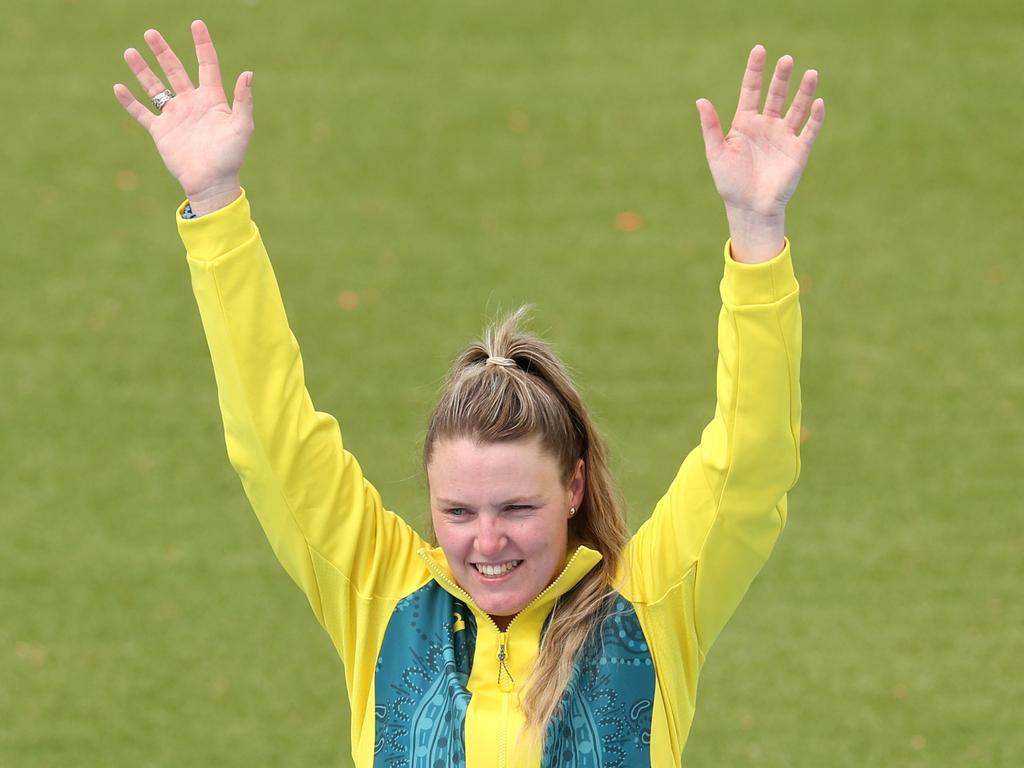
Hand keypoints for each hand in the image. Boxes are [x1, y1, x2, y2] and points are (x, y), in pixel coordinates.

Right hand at [113, 20, 252, 215]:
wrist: (211, 183)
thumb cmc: (230, 156)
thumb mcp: (242, 127)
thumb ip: (243, 100)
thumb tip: (248, 73)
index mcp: (212, 99)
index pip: (207, 65)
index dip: (202, 45)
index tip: (197, 23)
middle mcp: (192, 103)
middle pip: (175, 70)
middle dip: (163, 52)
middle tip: (151, 33)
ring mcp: (175, 116)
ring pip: (155, 87)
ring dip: (142, 70)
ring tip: (130, 51)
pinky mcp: (161, 131)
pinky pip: (142, 113)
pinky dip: (130, 101)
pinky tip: (119, 87)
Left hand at [696, 45, 824, 261]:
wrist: (749, 208)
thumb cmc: (730, 183)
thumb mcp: (716, 153)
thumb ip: (711, 127)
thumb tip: (700, 100)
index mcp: (745, 123)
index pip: (751, 90)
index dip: (755, 71)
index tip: (759, 50)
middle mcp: (766, 125)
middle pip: (775, 95)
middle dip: (781, 78)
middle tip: (786, 60)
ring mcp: (783, 137)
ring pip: (796, 108)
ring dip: (803, 92)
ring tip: (810, 73)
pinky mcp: (798, 151)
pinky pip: (808, 131)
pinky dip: (814, 118)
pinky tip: (817, 103)